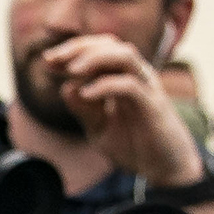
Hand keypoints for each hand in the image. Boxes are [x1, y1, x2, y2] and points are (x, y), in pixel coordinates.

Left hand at [31, 33, 203, 189]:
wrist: (165, 170)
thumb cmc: (135, 146)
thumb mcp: (99, 128)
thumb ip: (83, 110)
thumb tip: (65, 88)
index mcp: (124, 77)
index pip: (100, 49)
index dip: (73, 50)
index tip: (47, 62)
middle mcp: (138, 76)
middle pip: (111, 44)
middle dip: (78, 47)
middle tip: (52, 60)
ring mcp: (148, 88)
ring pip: (124, 55)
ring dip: (94, 58)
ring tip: (70, 70)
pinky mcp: (153, 106)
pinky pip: (130, 86)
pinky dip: (105, 85)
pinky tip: (86, 94)